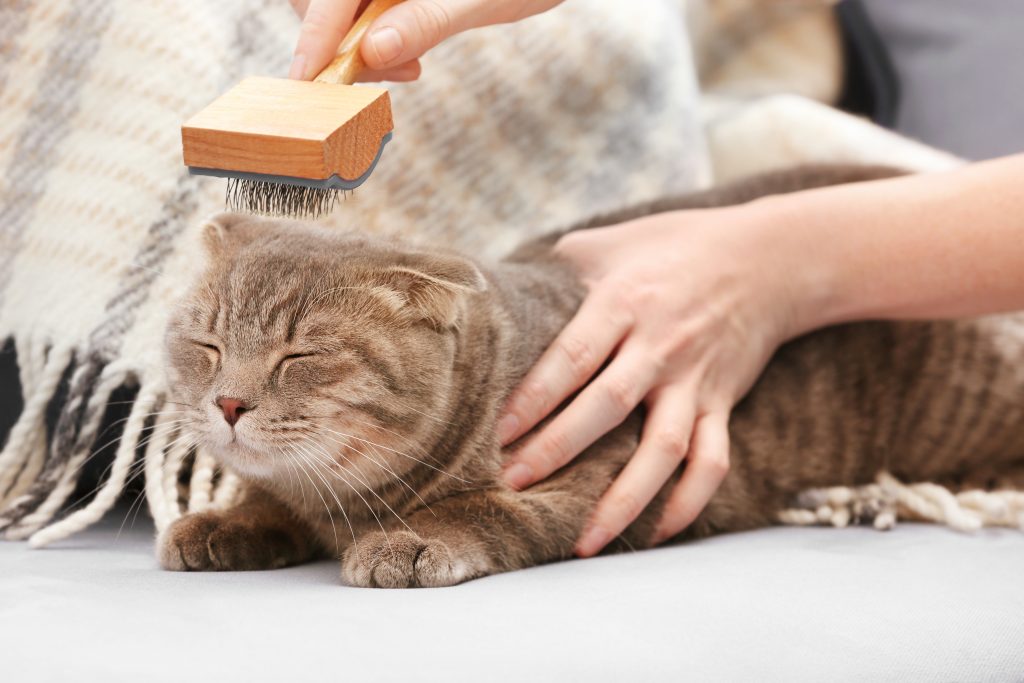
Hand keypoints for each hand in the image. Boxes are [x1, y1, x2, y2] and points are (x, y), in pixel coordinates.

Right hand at [288, 0, 564, 81]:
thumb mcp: (480, 0)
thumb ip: (425, 22)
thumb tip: (373, 51)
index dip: (315, 37)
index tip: (305, 81)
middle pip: (320, 0)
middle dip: (337, 44)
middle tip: (387, 75)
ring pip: (335, 9)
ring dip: (355, 46)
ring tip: (406, 67)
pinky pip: (358, 11)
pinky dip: (371, 39)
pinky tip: (405, 54)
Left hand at [498, 203, 813, 555]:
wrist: (769, 257)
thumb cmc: (676, 245)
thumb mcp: (613, 240)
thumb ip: (558, 266)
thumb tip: (497, 290)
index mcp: (624, 302)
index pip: (570, 358)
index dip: (532, 399)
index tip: (494, 434)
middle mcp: (659, 346)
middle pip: (606, 408)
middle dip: (556, 450)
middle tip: (512, 482)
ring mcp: (695, 380)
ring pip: (662, 450)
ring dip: (624, 499)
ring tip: (583, 540)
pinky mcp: (723, 402)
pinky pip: (712, 462)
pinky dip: (688, 502)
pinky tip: (655, 532)